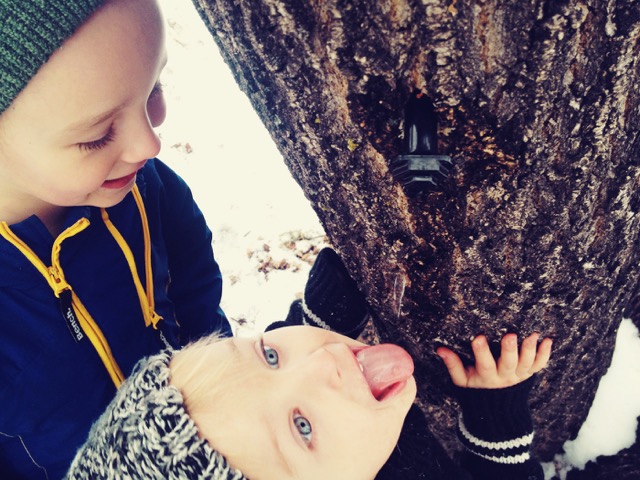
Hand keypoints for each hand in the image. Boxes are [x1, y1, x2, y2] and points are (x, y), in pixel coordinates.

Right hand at [437, 333, 551, 388]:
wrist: (498, 412)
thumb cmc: (476, 391)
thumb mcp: (462, 382)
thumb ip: (453, 365)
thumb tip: (440, 349)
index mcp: (486, 378)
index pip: (484, 365)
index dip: (481, 352)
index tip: (478, 337)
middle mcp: (504, 377)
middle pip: (509, 364)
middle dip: (510, 350)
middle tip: (511, 335)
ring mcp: (519, 376)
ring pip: (527, 364)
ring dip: (530, 350)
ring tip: (533, 335)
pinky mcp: (528, 374)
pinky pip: (539, 365)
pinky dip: (545, 354)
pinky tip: (547, 340)